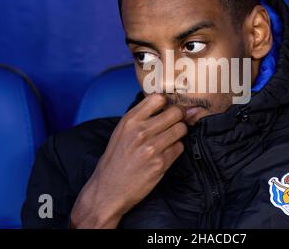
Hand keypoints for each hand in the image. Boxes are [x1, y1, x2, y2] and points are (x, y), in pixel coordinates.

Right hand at [70, 93, 187, 227]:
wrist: (107, 190)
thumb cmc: (115, 160)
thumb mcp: (121, 132)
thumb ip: (141, 118)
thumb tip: (168, 104)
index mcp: (129, 120)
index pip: (158, 97)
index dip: (167, 102)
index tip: (167, 108)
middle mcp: (141, 131)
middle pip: (175, 112)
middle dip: (179, 116)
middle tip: (176, 123)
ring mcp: (152, 147)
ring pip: (181, 129)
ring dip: (179, 133)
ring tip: (170, 139)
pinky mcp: (161, 163)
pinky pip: (180, 147)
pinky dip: (176, 149)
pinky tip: (166, 153)